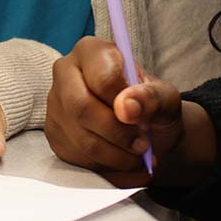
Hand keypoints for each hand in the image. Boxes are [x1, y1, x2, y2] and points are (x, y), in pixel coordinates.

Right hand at [45, 37, 212, 187]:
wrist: (145, 130)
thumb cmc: (152, 105)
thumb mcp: (165, 97)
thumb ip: (152, 97)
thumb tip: (126, 107)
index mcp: (91, 51)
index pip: (102, 78)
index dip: (125, 103)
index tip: (142, 120)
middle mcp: (65, 73)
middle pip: (81, 108)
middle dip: (117, 134)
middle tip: (142, 146)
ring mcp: (55, 105)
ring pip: (81, 139)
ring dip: (117, 157)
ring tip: (139, 157)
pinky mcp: (55, 134)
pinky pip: (78, 159)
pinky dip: (107, 169)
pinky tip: (124, 164)